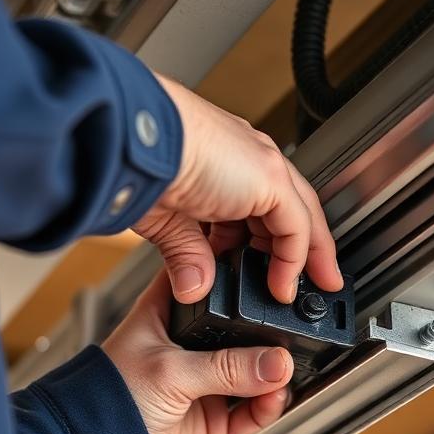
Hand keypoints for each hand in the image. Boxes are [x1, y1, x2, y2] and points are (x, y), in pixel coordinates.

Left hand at [102, 273, 293, 433]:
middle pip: (241, 333)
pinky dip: (267, 408)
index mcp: (168, 316)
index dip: (237, 279)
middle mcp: (189, 348)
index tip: (270, 279)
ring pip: (253, 375)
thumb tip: (276, 363)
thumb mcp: (170, 371)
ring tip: (283, 375)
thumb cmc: (105, 400)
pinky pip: (251, 413)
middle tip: (287, 338)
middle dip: (266, 337)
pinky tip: (273, 399)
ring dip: (272, 376)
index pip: (210, 285)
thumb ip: (227, 367)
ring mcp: (203, 385)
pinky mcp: (213, 422)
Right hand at [134, 75, 341, 304]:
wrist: (134, 139)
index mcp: (223, 161)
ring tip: (291, 294)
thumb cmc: (138, 164)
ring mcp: (261, 164)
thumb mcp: (166, 221)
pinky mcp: (270, 177)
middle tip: (293, 287)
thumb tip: (194, 287)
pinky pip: (296, 227)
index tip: (270, 274)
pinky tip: (281, 287)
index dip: (269, 241)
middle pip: (290, 211)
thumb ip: (187, 253)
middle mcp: (247, 157)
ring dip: (299, 260)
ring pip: (300, 218)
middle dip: (297, 252)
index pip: (260, 204)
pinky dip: (292, 261)